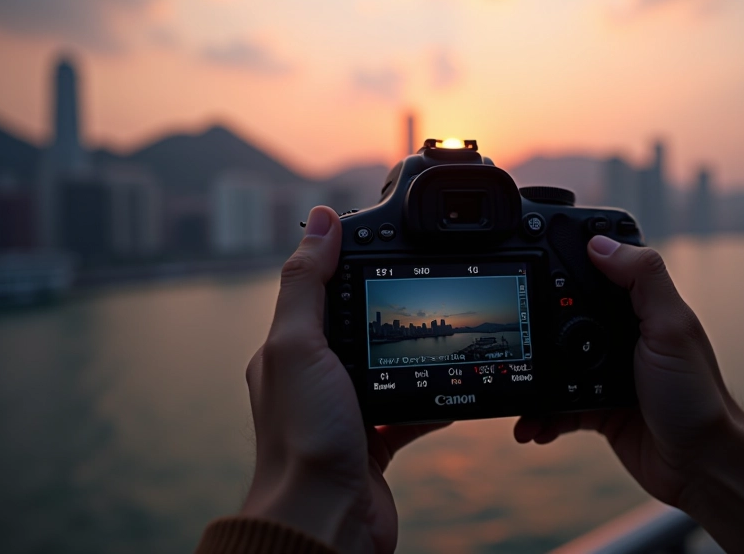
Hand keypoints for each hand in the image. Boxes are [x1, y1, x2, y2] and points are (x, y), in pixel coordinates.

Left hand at [241, 206, 447, 553]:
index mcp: (290, 351)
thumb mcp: (299, 347)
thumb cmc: (304, 439)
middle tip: (427, 286)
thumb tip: (321, 221)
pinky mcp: (375, 443)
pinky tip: (454, 387)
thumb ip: (307, 284)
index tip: (386, 240)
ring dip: (413, 353)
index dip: (347, 264)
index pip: (319, 291)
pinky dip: (432, 398)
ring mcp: (346, 412)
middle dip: (389, 309)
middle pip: (358, 327)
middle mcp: (314, 379)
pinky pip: (409, 408)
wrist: (325, 523)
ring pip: (387, 367)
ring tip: (445, 333)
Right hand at [514, 236, 743, 552]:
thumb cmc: (696, 396)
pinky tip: (532, 426)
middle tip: (517, 335)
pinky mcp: (596, 407)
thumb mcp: (671, 328)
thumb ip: (642, 279)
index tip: (532, 256)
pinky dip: (541, 416)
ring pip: (554, 365)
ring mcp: (606, 372)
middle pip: (563, 317)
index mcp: (640, 308)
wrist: (700, 465)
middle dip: (535, 327)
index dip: (565, 261)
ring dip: (532, 379)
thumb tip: (599, 243)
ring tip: (516, 389)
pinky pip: (556, 406)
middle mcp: (621, 336)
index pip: (598, 272)